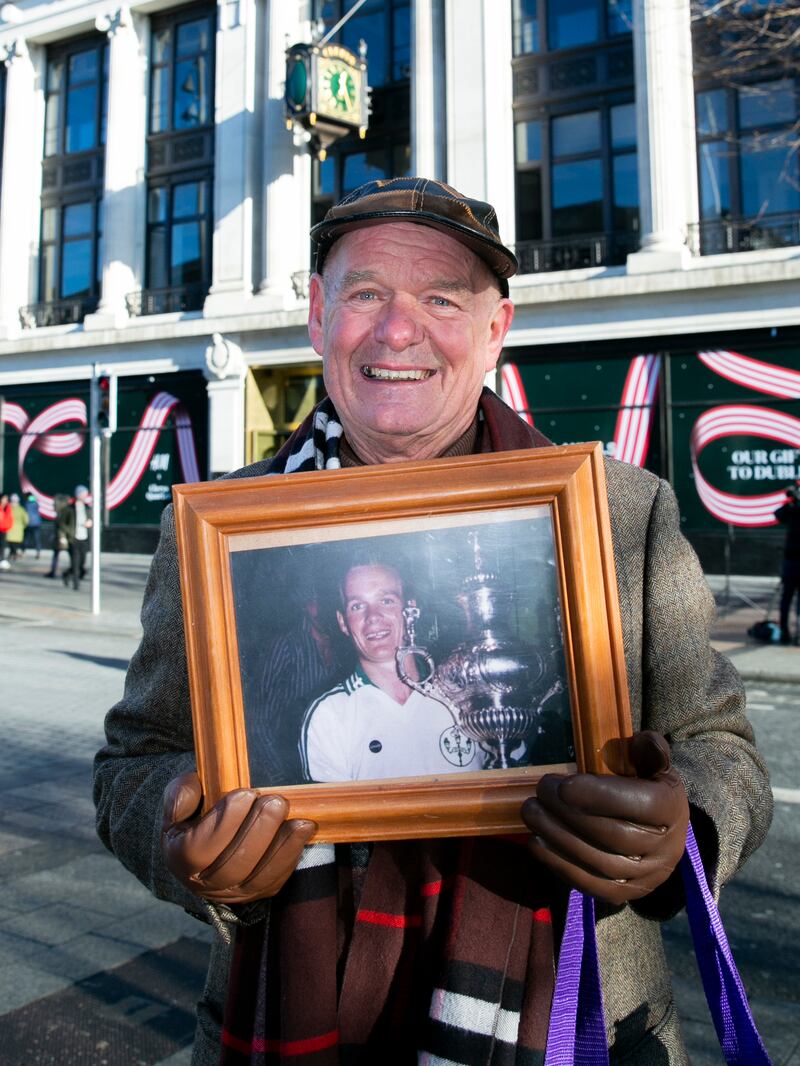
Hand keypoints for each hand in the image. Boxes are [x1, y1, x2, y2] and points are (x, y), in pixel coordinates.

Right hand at [161, 772, 316, 903]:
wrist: (209, 840)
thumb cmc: (196, 814)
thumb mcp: (182, 801)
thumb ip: (182, 795)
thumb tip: (198, 790)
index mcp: (179, 859)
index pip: (198, 849)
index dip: (223, 823)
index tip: (246, 794)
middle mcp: (204, 883)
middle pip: (233, 865)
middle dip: (259, 831)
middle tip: (276, 802)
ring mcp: (233, 892)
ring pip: (258, 877)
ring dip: (281, 847)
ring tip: (299, 821)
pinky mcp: (257, 892)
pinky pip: (275, 880)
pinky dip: (290, 857)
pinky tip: (302, 833)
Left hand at [522, 731, 688, 904]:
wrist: (661, 835)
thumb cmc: (648, 790)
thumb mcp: (653, 766)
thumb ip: (649, 751)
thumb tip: (643, 741)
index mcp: (672, 810)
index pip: (642, 805)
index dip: (601, 796)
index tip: (564, 784)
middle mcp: (665, 849)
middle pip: (614, 835)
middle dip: (570, 813)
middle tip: (540, 791)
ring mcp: (645, 877)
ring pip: (599, 861)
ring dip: (558, 837)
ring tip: (531, 813)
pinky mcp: (623, 894)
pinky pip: (590, 884)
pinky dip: (559, 864)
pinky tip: (536, 842)